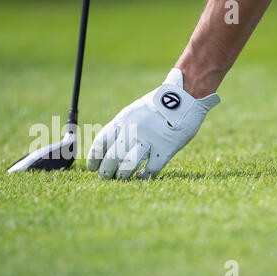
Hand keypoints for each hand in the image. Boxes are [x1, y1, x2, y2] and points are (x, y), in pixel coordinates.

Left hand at [86, 68, 219, 179]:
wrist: (184, 96)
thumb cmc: (158, 105)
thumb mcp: (134, 111)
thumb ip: (122, 128)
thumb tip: (107, 147)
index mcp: (122, 120)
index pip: (101, 142)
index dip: (94, 158)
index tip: (92, 167)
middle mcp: (132, 131)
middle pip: (112, 157)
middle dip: (106, 171)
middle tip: (105, 177)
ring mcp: (149, 140)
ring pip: (128, 165)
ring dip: (122, 175)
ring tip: (120, 178)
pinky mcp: (165, 149)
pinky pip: (151, 170)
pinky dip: (144, 176)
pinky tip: (142, 176)